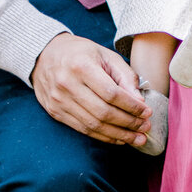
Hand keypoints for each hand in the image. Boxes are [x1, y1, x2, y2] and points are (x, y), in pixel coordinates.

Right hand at [31, 33, 151, 145]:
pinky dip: (103, 136)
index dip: (132, 106)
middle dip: (128, 123)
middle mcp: (67, 85)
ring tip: (137, 138)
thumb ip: (125, 77)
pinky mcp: (55, 112)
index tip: (147, 112)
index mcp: (81, 66)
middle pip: (103, 112)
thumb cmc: (80, 53)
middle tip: (145, 128)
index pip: (111, 94)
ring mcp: (59, 101)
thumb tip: (139, 102)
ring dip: (119, 135)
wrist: (44, 55)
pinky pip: (82, 130)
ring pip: (93, 125)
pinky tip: (118, 138)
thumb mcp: (106, 55)